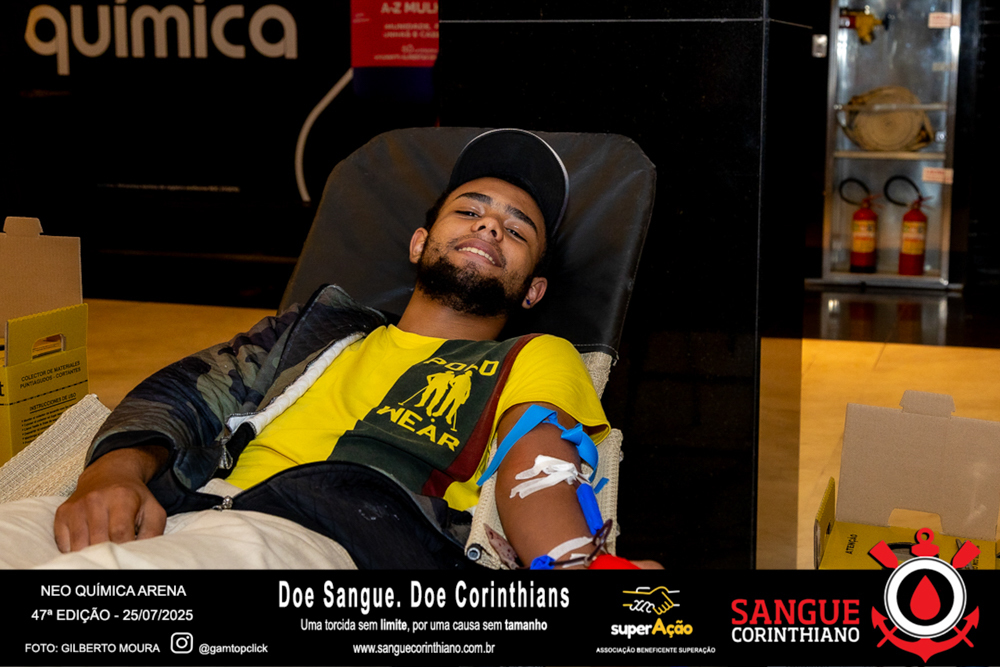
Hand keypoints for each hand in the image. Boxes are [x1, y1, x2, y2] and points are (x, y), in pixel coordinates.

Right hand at [53, 446, 167, 551]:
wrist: (109, 475)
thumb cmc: (134, 498)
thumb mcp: (153, 511)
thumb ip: (153, 533)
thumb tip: (140, 555)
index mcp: (121, 497)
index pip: (119, 533)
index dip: (125, 549)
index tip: (129, 555)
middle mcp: (95, 499)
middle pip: (98, 542)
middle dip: (108, 554)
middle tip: (116, 556)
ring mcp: (76, 507)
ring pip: (79, 547)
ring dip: (91, 555)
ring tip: (104, 551)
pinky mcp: (62, 514)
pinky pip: (64, 545)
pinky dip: (76, 551)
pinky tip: (88, 545)